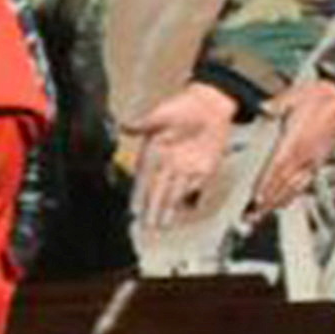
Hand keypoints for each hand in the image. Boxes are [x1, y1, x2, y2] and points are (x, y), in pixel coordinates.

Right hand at [131, 83, 238, 230]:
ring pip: (173, 194)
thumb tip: (124, 125)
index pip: (144, 178)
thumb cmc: (183, 106)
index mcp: (153, 152)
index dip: (138, 194)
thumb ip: (144, 123)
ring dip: (167, 211)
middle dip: (151, 210)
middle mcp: (167, 164)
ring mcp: (184, 168)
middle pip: (157, 191)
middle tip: (145, 227)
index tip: (134, 209)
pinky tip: (180, 213)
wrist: (210, 105)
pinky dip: (186, 202)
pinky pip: (192, 189)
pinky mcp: (202, 169)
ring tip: (160, 227)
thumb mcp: (161, 113)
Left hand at [245, 78, 334, 220]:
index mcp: (299, 139)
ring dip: (278, 201)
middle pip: (284, 182)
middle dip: (268, 200)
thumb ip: (278, 104)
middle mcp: (306, 154)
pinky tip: (283, 203)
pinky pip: (304, 183)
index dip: (268, 183)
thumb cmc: (318, 96)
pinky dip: (292, 195)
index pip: (279, 165)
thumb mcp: (295, 94)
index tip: (257, 197)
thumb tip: (264, 108)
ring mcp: (313, 160)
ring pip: (294, 186)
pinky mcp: (318, 162)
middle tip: (252, 215)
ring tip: (262, 215)